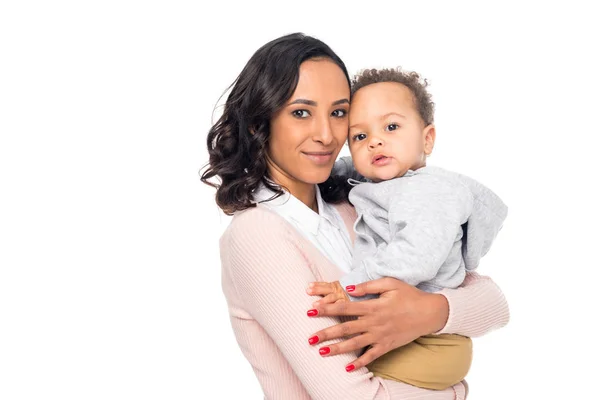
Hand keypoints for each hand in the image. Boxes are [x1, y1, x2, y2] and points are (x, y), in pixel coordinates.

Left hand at [306, 277, 448, 370]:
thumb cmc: (409, 295)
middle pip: (345, 328)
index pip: (345, 307)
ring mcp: (380, 336)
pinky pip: (371, 356)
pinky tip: (347, 368)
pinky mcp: (387, 346)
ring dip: (337, 349)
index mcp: (373, 306)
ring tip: (321, 352)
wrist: (430, 313)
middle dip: (326, 333)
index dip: (327, 308)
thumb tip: (349, 288)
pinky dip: (360, 363)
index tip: (312, 309)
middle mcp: (374, 322)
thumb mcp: (390, 284)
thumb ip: (368, 286)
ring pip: (354, 344)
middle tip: (309, 338)